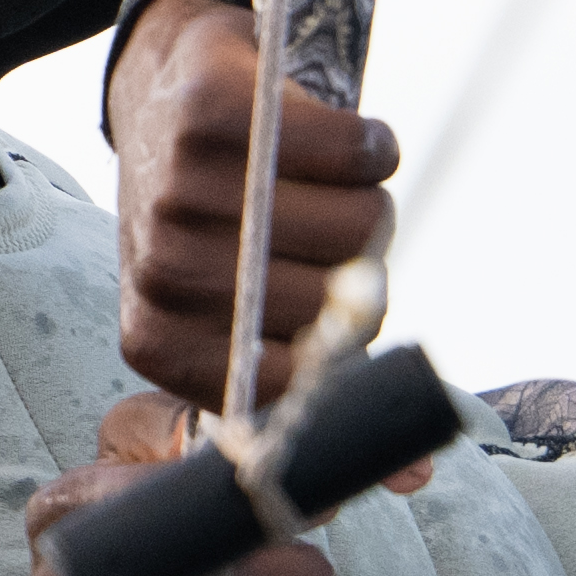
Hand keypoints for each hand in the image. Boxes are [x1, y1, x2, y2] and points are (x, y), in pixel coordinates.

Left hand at [103, 0, 396, 413]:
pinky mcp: (212, 114)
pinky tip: (348, 143)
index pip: (293, 391)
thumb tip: (412, 476)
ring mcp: (178, 192)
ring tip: (331, 187)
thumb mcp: (255, 320)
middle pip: (341, 303)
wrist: (167, 99)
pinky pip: (352, 151)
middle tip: (329, 233)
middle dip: (361, 270)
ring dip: (369, 202)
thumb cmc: (230, 224)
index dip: (344, 353)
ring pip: (358, 226)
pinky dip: (373, 147)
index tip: (336, 313)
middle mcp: (163, 273)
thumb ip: (321, 394)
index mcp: (164, 344)